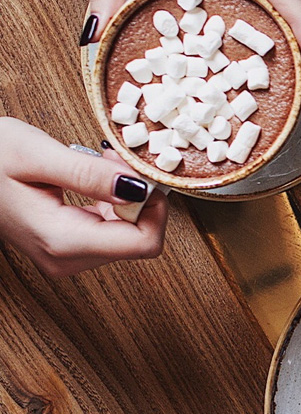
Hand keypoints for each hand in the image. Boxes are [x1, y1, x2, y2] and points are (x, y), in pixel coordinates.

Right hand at [0, 118, 165, 276]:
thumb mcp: (35, 154)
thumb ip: (88, 175)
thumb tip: (138, 189)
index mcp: (61, 240)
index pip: (143, 243)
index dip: (153, 206)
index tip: (140, 173)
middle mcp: (66, 258)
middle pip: (137, 240)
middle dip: (139, 198)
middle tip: (114, 160)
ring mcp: (65, 257)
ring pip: (126, 236)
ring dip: (126, 199)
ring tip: (99, 165)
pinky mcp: (66, 248)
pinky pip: (109, 231)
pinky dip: (112, 204)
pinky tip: (95, 179)